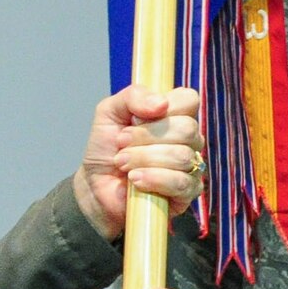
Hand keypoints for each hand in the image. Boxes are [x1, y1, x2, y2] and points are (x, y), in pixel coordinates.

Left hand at [72, 85, 204, 239]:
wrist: (95, 184)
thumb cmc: (106, 147)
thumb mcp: (110, 112)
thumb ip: (133, 96)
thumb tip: (161, 104)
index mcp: (175, 114)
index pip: (189, 100)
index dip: (166, 107)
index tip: (137, 118)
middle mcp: (189, 138)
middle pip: (186, 128)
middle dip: (146, 136)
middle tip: (121, 143)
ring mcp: (191, 165)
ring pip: (182, 156)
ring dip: (144, 158)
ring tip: (122, 163)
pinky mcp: (188, 192)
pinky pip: (181, 183)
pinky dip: (154, 179)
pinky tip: (135, 180)